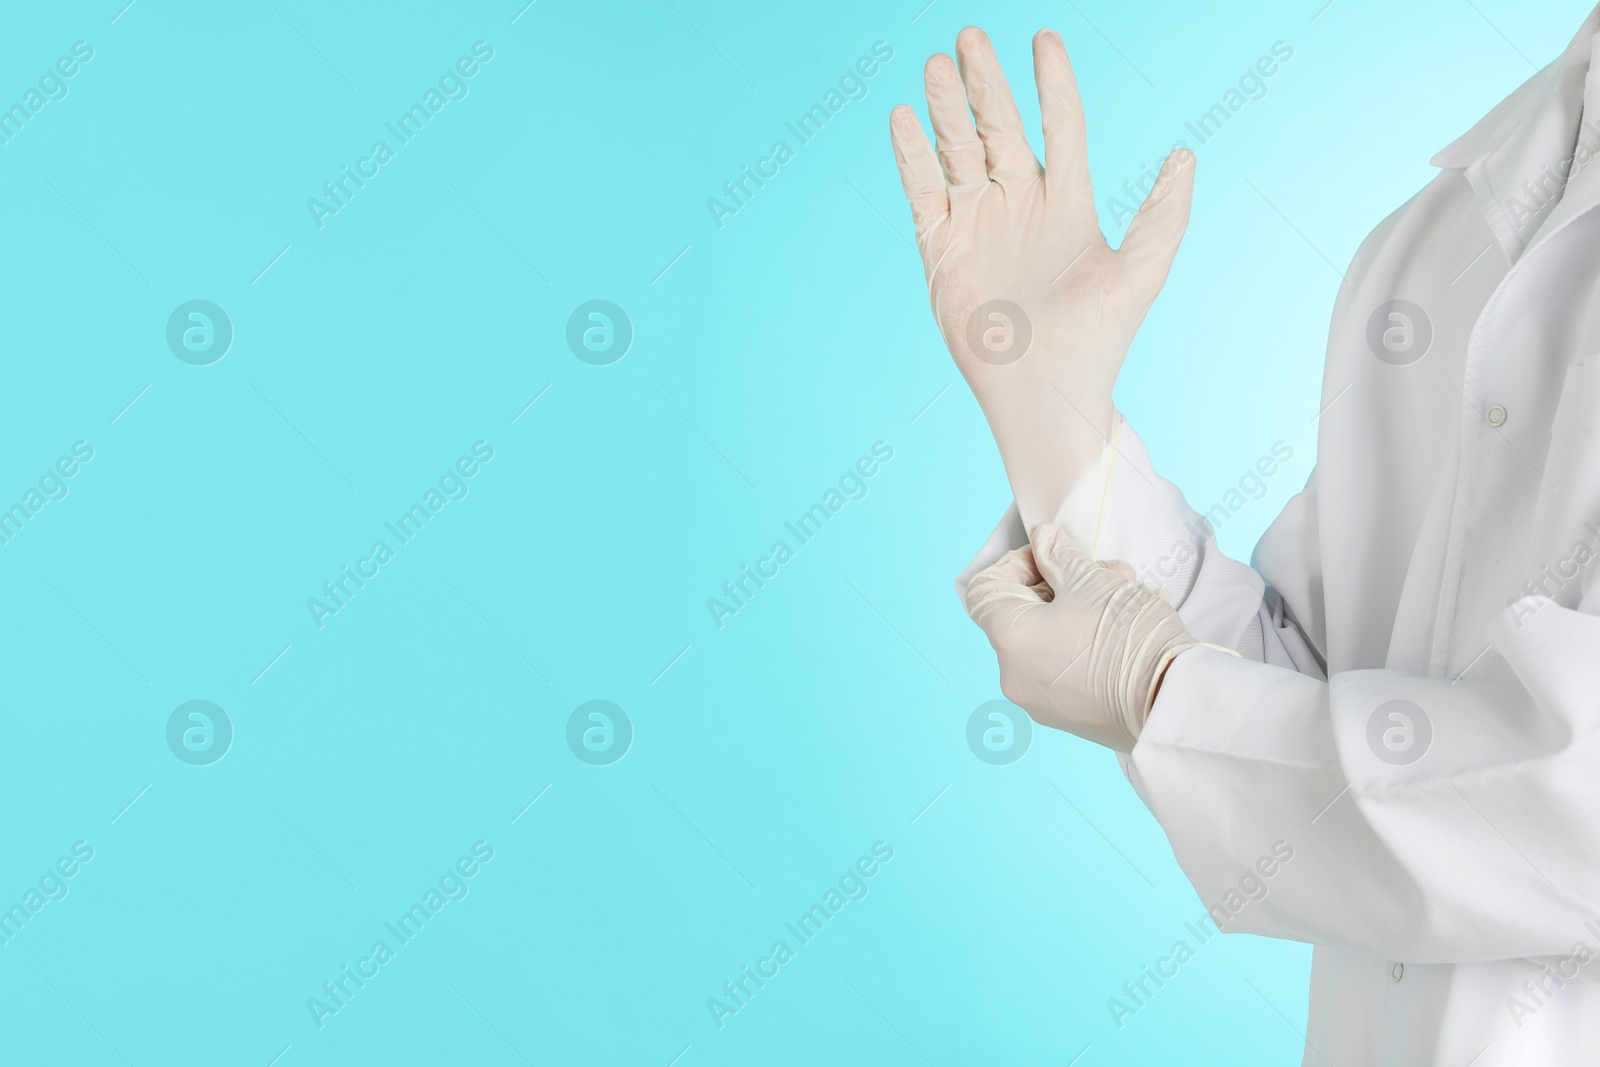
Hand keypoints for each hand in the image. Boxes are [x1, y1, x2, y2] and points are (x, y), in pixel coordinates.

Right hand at [889, 28, 1195, 530]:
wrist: (1043, 394)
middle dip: (984, 83)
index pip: (1059, 127)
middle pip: (998, 128)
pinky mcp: (943, 251)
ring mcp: (978, 226)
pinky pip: (923, 193)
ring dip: (946, 108)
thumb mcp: (1142, 273)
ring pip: (957, 151)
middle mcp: (1019, 206)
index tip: (1044, 39)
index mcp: (1067, 204)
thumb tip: (1185, 155)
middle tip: (969, 36)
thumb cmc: (1099, 342)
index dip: (1052, 84)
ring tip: (936, 64)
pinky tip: (903, 120)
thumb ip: (1165, 214)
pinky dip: (912, 157)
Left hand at [964, 524, 1196, 752]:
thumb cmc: (1127, 637)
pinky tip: (1127, 625)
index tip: (1053, 556)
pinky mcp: (1068, 715)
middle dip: (1062, 581)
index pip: (985, 589)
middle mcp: (1013, 675)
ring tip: (1128, 592)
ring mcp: (1039, 700)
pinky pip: (1064, 665)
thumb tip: (1042, 540)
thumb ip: (1058, 555)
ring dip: (1081, 607)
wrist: (1171, 703)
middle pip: (1022, 612)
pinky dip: (1085, 640)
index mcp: (1009, 638)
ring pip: (1047, 637)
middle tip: (1106, 570)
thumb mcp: (1091, 581)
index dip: (1016, 563)